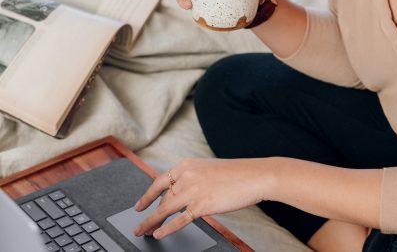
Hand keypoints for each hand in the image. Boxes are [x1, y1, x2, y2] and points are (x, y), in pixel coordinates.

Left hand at [133, 158, 274, 239]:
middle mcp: (186, 176)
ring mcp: (193, 190)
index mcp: (187, 164)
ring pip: (165, 209)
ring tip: (142, 231)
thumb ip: (192, 178)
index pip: (160, 181)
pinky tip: (158, 233)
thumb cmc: (237, 173)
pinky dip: (167, 228)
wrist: (255, 175)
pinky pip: (180, 219)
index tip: (139, 205)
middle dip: (148, 213)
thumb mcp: (208, 168)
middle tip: (139, 224)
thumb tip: (181, 193)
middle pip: (161, 198)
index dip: (147, 195)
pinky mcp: (202, 204)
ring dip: (151, 222)